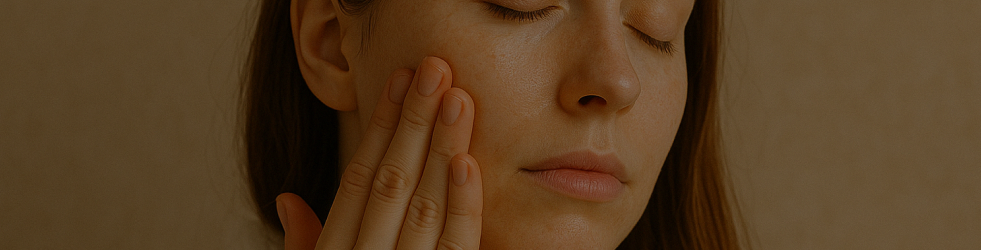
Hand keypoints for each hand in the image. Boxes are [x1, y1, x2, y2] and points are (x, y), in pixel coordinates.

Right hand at [275, 57, 482, 249]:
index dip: (381, 126)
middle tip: (434, 71)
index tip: (401, 80)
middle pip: (391, 180)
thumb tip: (286, 199)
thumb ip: (306, 240)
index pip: (357, 178)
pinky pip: (457, 245)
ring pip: (426, 205)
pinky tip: (466, 163)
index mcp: (337, 249)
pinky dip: (462, 205)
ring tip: (457, 100)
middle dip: (414, 121)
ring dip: (442, 148)